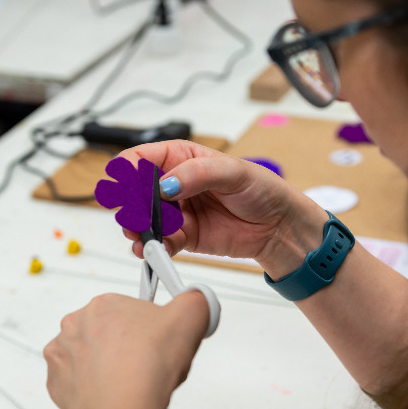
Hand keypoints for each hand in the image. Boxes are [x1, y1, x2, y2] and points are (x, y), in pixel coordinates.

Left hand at [44, 291, 208, 408]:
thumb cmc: (148, 366)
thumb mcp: (190, 317)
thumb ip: (196, 300)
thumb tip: (197, 298)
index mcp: (104, 304)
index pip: (129, 311)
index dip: (148, 329)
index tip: (158, 343)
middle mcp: (75, 324)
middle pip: (108, 333)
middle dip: (126, 347)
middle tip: (146, 366)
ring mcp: (62, 355)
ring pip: (90, 358)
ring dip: (106, 368)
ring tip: (129, 385)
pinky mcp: (55, 384)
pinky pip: (76, 383)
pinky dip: (91, 389)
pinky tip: (110, 396)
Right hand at [119, 140, 328, 277]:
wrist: (278, 226)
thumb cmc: (261, 189)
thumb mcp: (233, 171)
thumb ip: (197, 173)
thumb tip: (167, 184)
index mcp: (180, 158)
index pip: (140, 159)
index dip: (129, 172)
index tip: (130, 188)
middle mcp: (173, 184)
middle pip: (134, 192)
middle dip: (130, 205)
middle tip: (136, 217)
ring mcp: (176, 212)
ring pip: (142, 220)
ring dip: (137, 230)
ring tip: (142, 237)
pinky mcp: (183, 236)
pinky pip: (160, 243)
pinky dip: (153, 248)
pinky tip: (153, 250)